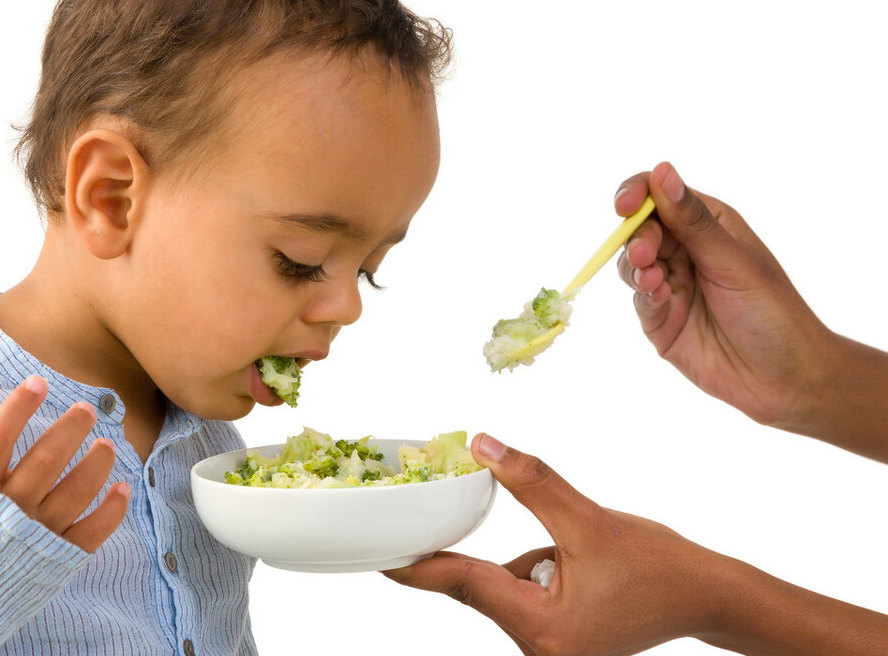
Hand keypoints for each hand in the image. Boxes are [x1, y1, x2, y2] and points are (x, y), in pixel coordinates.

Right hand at [0, 375, 129, 552]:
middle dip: (71, 428)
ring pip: (76, 491)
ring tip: (107, 446)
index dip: (17, 408)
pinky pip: (93, 532)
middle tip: (87, 410)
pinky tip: (122, 488)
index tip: (38, 382)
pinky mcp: (58, 557)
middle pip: (45, 460)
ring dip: (97, 464)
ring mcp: (35, 535)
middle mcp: (7, 511)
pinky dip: (113, 510)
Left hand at [384, 434, 733, 654]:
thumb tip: (482, 446)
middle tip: (453, 510)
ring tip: (587, 556)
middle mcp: (538, 648)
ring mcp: (547, 645)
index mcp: (541, 631)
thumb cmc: (661, 569)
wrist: (708, 597)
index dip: (414, 563)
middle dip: (479, 548)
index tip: (374, 550)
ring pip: (504, 583)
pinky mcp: (557, 635)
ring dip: (526, 555)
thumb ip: (532, 482)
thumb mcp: (590, 520)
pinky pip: (524, 589)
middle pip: (481, 584)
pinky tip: (585, 564)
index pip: (461, 584)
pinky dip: (537, 565)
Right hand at [614, 162, 828, 426]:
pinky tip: (660, 297)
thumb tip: (663, 169)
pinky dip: (644, 294)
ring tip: (654, 281)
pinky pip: (639, 299)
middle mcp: (685, 251)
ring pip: (632, 263)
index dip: (637, 194)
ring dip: (637, 267)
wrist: (786, 378)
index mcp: (708, 225)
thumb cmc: (773, 312)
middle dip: (637, 238)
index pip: (660, 195)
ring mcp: (671, 285)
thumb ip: (692, 220)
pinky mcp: (660, 320)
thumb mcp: (733, 260)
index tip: (625, 206)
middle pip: (639, 229)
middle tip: (646, 256)